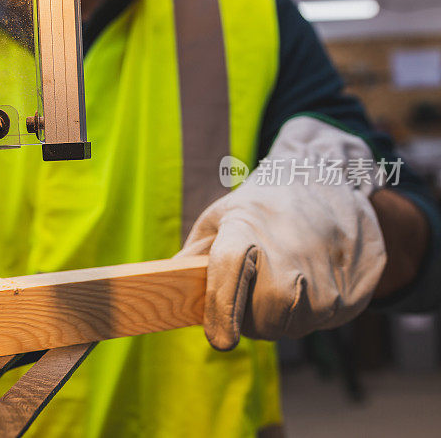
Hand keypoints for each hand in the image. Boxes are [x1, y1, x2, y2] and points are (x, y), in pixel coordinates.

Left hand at [178, 117, 386, 350]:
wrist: (327, 183)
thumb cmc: (261, 206)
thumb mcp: (221, 216)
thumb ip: (194, 254)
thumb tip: (170, 287)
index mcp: (247, 231)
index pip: (230, 276)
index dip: (223, 312)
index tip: (220, 340)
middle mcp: (289, 256)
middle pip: (264, 318)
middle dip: (251, 319)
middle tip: (252, 294)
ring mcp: (327, 276)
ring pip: (294, 326)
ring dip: (282, 316)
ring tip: (283, 279)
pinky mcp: (353, 292)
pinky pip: (322, 322)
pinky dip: (310, 310)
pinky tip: (309, 279)